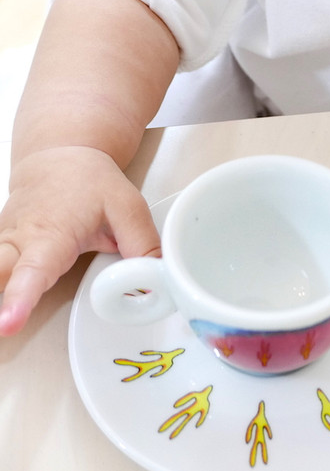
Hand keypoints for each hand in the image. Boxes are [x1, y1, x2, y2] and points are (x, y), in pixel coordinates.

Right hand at [0, 146, 159, 335]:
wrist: (59, 158)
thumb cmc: (90, 182)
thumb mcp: (127, 207)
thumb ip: (143, 246)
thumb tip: (159, 281)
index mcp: (51, 234)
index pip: (34, 271)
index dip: (21, 298)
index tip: (9, 322)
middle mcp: (19, 241)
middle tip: (0, 326)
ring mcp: (3, 245)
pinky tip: (1, 306)